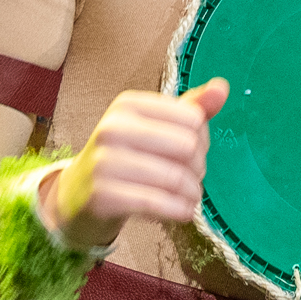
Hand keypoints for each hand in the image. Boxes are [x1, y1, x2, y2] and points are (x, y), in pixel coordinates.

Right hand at [44, 79, 229, 251]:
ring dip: (192, 193)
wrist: (78, 194)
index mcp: (128, 104)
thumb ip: (191, 107)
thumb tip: (222, 87)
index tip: (192, 152)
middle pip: (188, 147)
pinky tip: (183, 211)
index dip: (202, 139)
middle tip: (192, 178)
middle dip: (199, 168)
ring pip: (175, 178)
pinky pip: (157, 203)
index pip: (193, 118)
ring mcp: (104, 162)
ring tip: (190, 197)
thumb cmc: (126, 156)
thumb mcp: (155, 126)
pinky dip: (179, 210)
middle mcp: (112, 127)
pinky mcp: (103, 195)